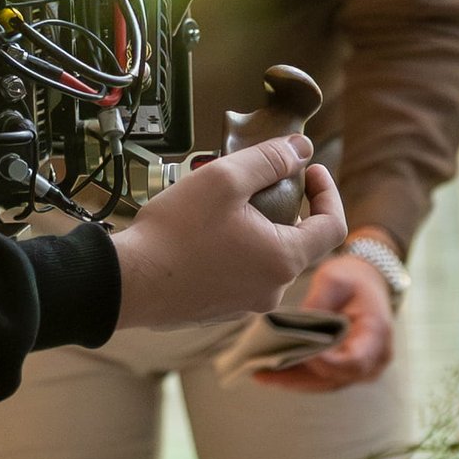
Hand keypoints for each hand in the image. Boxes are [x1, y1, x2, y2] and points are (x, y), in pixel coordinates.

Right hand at [110, 139, 347, 329]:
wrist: (126, 282)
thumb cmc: (174, 233)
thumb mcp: (224, 179)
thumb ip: (269, 160)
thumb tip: (302, 149)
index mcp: (284, 259)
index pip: (332, 226)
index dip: (327, 192)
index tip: (308, 169)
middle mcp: (272, 289)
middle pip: (298, 241)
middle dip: (286, 206)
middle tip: (257, 180)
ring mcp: (246, 304)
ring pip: (267, 258)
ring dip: (257, 228)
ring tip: (223, 205)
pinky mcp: (220, 310)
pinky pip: (242, 274)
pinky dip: (235, 250)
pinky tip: (203, 234)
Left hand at [255, 243, 396, 390]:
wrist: (368, 284)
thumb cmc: (352, 279)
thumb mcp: (334, 279)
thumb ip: (317, 301)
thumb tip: (294, 327)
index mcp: (376, 334)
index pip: (354, 362)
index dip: (326, 364)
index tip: (298, 355)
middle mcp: (374, 359)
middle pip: (334, 378)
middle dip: (297, 376)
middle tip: (262, 371)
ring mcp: (362, 369)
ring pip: (325, 383)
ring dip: (292, 381)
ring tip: (259, 374)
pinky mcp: (347, 371)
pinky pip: (322, 379)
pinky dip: (297, 377)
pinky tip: (270, 373)